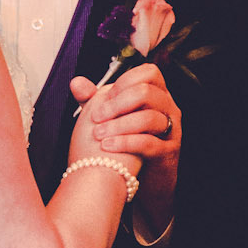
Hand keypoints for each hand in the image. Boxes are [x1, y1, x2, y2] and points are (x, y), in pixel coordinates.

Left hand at [71, 63, 180, 238]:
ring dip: (119, 125)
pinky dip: (125, 144)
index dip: (124, 82)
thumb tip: (76, 82)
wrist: (142, 175)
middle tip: (96, 117)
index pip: (148, 73)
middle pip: (147, 92)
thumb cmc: (128, 141)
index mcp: (157, 93)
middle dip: (117, 104)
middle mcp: (168, 108)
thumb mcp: (111, 117)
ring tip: (99, 135)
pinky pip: (149, 143)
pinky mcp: (168, 152)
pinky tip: (107, 147)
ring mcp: (171, 129)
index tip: (104, 97)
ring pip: (149, 118)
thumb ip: (94, 100)